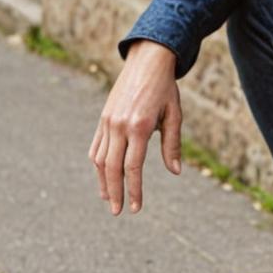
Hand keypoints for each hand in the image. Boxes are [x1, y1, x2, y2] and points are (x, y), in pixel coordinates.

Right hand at [88, 40, 181, 214]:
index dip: (135, 190)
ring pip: (100, 160)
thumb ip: (172, 144)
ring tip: (109, 200)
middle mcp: (119, 126)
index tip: (137, 208)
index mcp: (139, 126)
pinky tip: (104, 177)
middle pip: (112, 168)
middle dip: (115, 193)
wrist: (148, 61)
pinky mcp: (102, 119)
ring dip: (103, 182)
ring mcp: (107, 122)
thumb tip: (176, 172)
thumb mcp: (174, 115)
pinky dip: (98, 165)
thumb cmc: (165, 88)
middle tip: (119, 212)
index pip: (133, 167)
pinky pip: (96, 147)